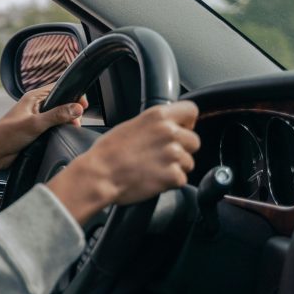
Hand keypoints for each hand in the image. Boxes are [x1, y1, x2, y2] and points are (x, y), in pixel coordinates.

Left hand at [0, 84, 86, 158]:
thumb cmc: (6, 135)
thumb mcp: (35, 124)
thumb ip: (57, 115)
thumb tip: (77, 108)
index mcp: (33, 97)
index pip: (59, 88)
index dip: (73, 94)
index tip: (83, 105)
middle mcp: (35, 105)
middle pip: (61, 102)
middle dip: (72, 111)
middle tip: (75, 122)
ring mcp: (36, 117)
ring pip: (58, 115)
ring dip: (66, 121)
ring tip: (70, 129)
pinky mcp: (36, 130)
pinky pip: (53, 126)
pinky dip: (60, 129)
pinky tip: (62, 135)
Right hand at [49, 101, 199, 223]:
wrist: (99, 175)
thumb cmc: (108, 152)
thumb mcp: (131, 125)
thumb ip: (154, 124)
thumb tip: (170, 126)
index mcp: (158, 116)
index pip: (192, 111)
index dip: (187, 122)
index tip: (180, 130)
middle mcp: (169, 132)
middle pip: (194, 141)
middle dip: (182, 149)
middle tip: (161, 156)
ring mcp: (173, 154)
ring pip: (189, 162)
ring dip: (175, 167)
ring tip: (154, 168)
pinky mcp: (173, 176)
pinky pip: (181, 179)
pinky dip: (169, 182)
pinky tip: (153, 178)